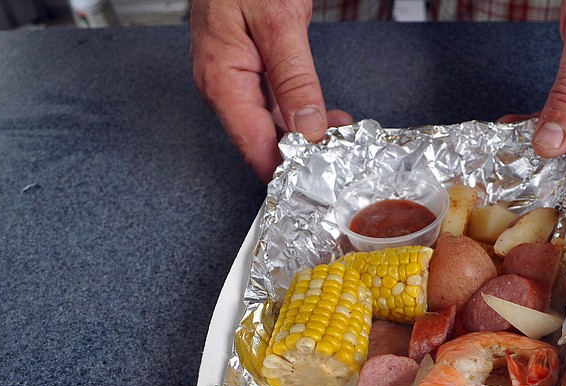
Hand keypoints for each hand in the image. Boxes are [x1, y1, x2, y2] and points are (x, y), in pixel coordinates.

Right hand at [190, 0, 351, 180]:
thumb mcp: (278, 21)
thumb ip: (294, 78)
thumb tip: (307, 129)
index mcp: (221, 80)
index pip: (254, 147)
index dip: (287, 170)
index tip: (320, 184)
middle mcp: (223, 85)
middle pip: (262, 140)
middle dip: (303, 155)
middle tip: (344, 160)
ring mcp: (235, 77)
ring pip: (271, 124)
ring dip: (306, 135)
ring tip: (344, 137)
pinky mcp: (248, 67)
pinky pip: (274, 103)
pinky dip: (301, 114)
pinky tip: (325, 118)